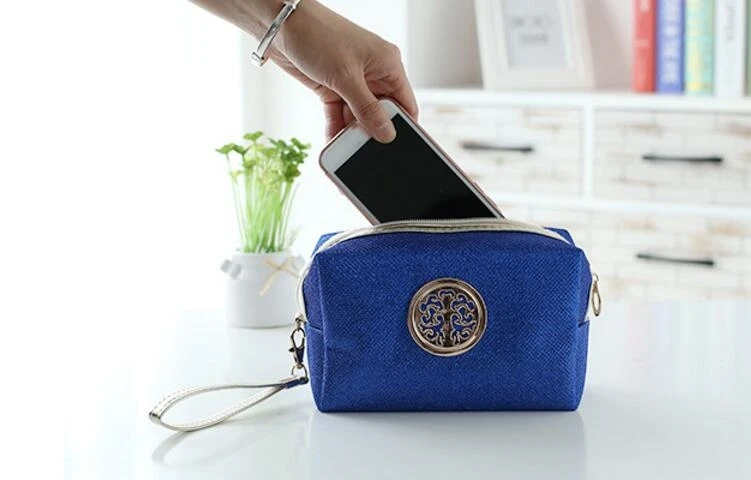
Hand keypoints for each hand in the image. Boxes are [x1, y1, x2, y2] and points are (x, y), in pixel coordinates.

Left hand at [271, 0, 417, 141]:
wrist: (281, 25)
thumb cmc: (318, 35)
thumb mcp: (346, 76)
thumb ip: (367, 108)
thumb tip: (386, 133)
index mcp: (388, 65)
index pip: (405, 103)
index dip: (403, 127)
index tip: (397, 148)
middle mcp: (373, 74)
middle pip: (381, 114)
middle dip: (373, 133)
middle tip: (367, 153)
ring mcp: (352, 82)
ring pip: (358, 117)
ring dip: (352, 134)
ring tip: (347, 153)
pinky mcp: (332, 88)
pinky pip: (339, 115)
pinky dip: (336, 128)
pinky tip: (333, 143)